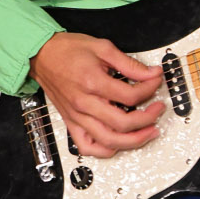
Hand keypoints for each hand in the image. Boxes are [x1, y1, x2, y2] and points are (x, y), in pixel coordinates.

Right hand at [29, 30, 167, 157]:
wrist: (41, 56)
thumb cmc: (67, 50)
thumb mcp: (102, 47)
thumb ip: (129, 64)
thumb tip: (151, 73)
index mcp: (93, 82)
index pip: (130, 96)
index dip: (149, 89)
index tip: (155, 82)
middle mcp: (84, 103)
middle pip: (123, 124)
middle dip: (147, 119)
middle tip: (158, 110)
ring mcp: (77, 117)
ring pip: (109, 141)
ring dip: (134, 141)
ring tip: (148, 133)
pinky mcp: (71, 123)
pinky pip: (88, 148)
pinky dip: (105, 151)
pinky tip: (118, 144)